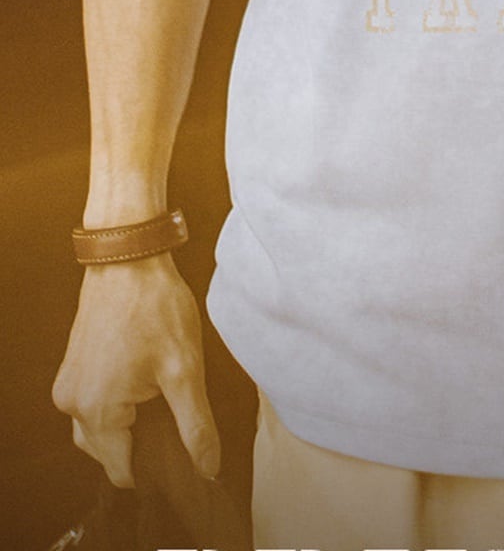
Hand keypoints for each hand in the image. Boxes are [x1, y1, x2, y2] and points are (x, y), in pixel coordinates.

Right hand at [52, 253, 220, 487]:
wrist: (128, 260)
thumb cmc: (156, 308)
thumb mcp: (185, 370)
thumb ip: (195, 425)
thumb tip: (207, 468)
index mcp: (96, 412)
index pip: (122, 470)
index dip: (155, 470)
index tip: (183, 455)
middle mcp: (72, 404)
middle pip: (107, 452)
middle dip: (141, 446)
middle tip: (179, 419)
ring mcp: (68, 385)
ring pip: (98, 429)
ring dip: (129, 425)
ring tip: (165, 400)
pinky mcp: (73, 368)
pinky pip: (93, 404)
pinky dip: (117, 406)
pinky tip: (147, 385)